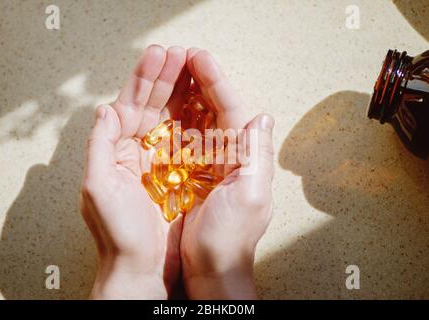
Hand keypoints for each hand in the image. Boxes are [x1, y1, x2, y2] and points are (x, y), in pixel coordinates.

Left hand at [80, 45, 188, 298]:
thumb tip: (105, 108)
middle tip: (183, 53)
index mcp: (117, 150)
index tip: (162, 56)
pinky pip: (190, 141)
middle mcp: (138, 151)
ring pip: (173, 118)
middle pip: (153, 106)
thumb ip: (99, 146)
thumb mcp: (98, 189)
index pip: (131, 105)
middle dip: (167, 78)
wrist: (143, 268)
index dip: (145, 79)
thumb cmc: (117, 234)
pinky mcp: (181, 173)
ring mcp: (161, 160)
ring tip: (196, 68)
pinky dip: (198, 120)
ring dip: (184, 92)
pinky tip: (206, 102)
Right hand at [180, 49, 274, 298]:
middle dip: (203, 81)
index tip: (199, 58)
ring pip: (202, 119)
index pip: (232, 108)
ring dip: (190, 94)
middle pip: (218, 108)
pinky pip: (188, 139)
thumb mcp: (250, 197)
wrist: (212, 269)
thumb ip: (257, 156)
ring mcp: (213, 163)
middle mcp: (232, 155)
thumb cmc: (229, 239)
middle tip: (185, 56)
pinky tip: (170, 104)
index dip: (216, 81)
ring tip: (176, 70)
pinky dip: (180, 119)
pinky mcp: (195, 174)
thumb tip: (263, 117)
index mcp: (246, 156)